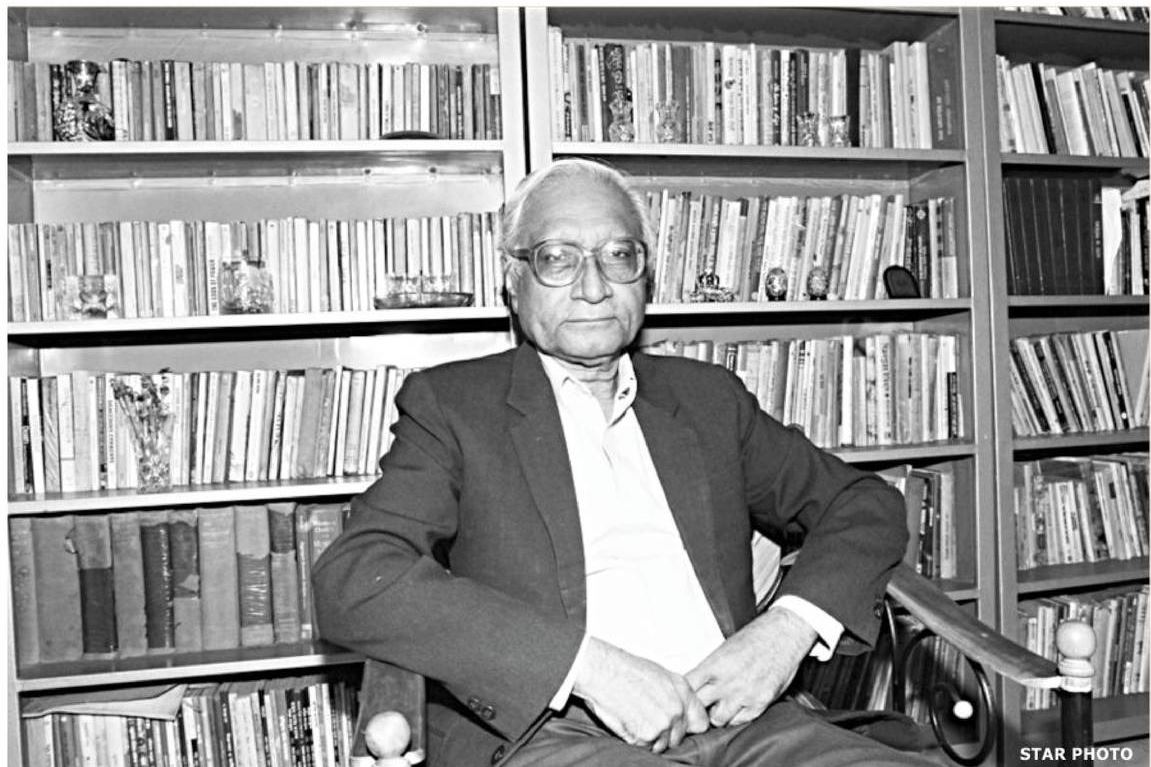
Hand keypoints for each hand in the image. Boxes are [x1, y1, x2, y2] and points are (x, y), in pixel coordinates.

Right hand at [573, 637, 709, 752]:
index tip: (678, 727)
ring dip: (650, 738)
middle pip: (679, 737)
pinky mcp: (647, 735)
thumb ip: (676, 694)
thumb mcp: (660, 675)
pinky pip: (645, 746)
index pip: (701, 723)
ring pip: (662, 745)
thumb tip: (681, 709)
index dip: (688, 727)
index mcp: (683, 692)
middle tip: (646, 718)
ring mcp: (663, 724)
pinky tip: (627, 721)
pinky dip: (635, 739)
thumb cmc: (625, 669)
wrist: (603, 672)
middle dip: (665, 734)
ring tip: (635, 717)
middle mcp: (677, 709)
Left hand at [685, 606, 816, 727]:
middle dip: (697, 706)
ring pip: (717, 720)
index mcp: (715, 665)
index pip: (687, 687)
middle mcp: (727, 682)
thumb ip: (709, 668)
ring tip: (719, 706)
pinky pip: (740, 721)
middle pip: (699, 706)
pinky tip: (736, 707)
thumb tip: (695, 683)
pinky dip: (735, 717)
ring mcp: (744, 695)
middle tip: (699, 705)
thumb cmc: (755, 637)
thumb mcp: (724, 648)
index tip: (684, 693)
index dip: (683, 693)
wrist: (784, 635)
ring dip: (715, 715)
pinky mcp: (760, 703)